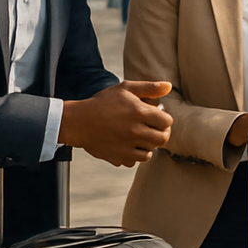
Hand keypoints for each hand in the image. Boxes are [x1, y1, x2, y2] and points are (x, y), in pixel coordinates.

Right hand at [59, 81, 173, 167]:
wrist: (79, 122)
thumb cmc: (103, 103)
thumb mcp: (125, 89)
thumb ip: (149, 88)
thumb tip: (169, 86)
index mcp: (139, 112)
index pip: (167, 122)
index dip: (164, 119)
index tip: (156, 117)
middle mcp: (136, 131)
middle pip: (162, 139)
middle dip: (160, 133)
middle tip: (152, 128)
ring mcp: (127, 147)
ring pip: (150, 152)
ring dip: (148, 145)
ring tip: (139, 136)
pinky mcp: (119, 157)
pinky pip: (135, 161)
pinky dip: (134, 155)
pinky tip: (128, 145)